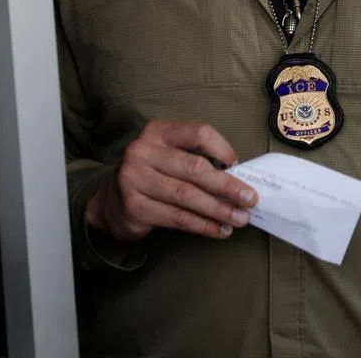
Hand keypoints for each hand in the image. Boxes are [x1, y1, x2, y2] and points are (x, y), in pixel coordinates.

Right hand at [85, 121, 257, 241]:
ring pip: (187, 196)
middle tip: (249, 199)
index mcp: (157, 131)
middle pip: (194, 168)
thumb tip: (239, 179)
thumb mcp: (169, 156)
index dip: (223, 148)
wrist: (111, 202)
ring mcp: (134, 179)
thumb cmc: (153, 176)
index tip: (240, 167)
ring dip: (218, 210)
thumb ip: (197, 159)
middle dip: (227, 186)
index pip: (198, 133)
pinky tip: (219, 230)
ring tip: (238, 219)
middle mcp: (142, 151)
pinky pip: (177, 217)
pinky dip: (202, 225)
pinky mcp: (134, 207)